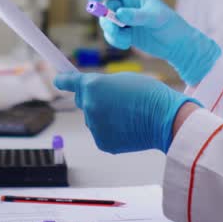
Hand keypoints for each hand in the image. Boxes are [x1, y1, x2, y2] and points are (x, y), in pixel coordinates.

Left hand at [53, 72, 198, 153]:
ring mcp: (94, 126)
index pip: (70, 82)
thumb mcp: (123, 79)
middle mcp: (89, 105)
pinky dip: (111, 131)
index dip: (63, 80)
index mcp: (93, 85)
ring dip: (103, 116)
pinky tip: (127, 127)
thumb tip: (95, 94)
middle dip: (92, 99)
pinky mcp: (102, 142)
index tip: (58, 80)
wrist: (164, 118)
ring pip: (93, 119)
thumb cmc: (149, 94)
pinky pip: (101, 133)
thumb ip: (103, 85)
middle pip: (82, 101)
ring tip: (127, 115)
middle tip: (113, 100)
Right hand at [89, 0, 221, 85]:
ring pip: (107, 23)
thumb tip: (119, 14)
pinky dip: (115, 40)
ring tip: (124, 39)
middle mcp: (128, 6)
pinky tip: (126, 44)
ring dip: (112, 32)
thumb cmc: (170, 25)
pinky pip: (111, 35)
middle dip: (107, 18)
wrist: (177, 45)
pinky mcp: (126, 33)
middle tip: (116, 28)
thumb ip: (136, 15)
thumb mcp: (155, 18)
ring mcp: (126, 20)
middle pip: (106, 7)